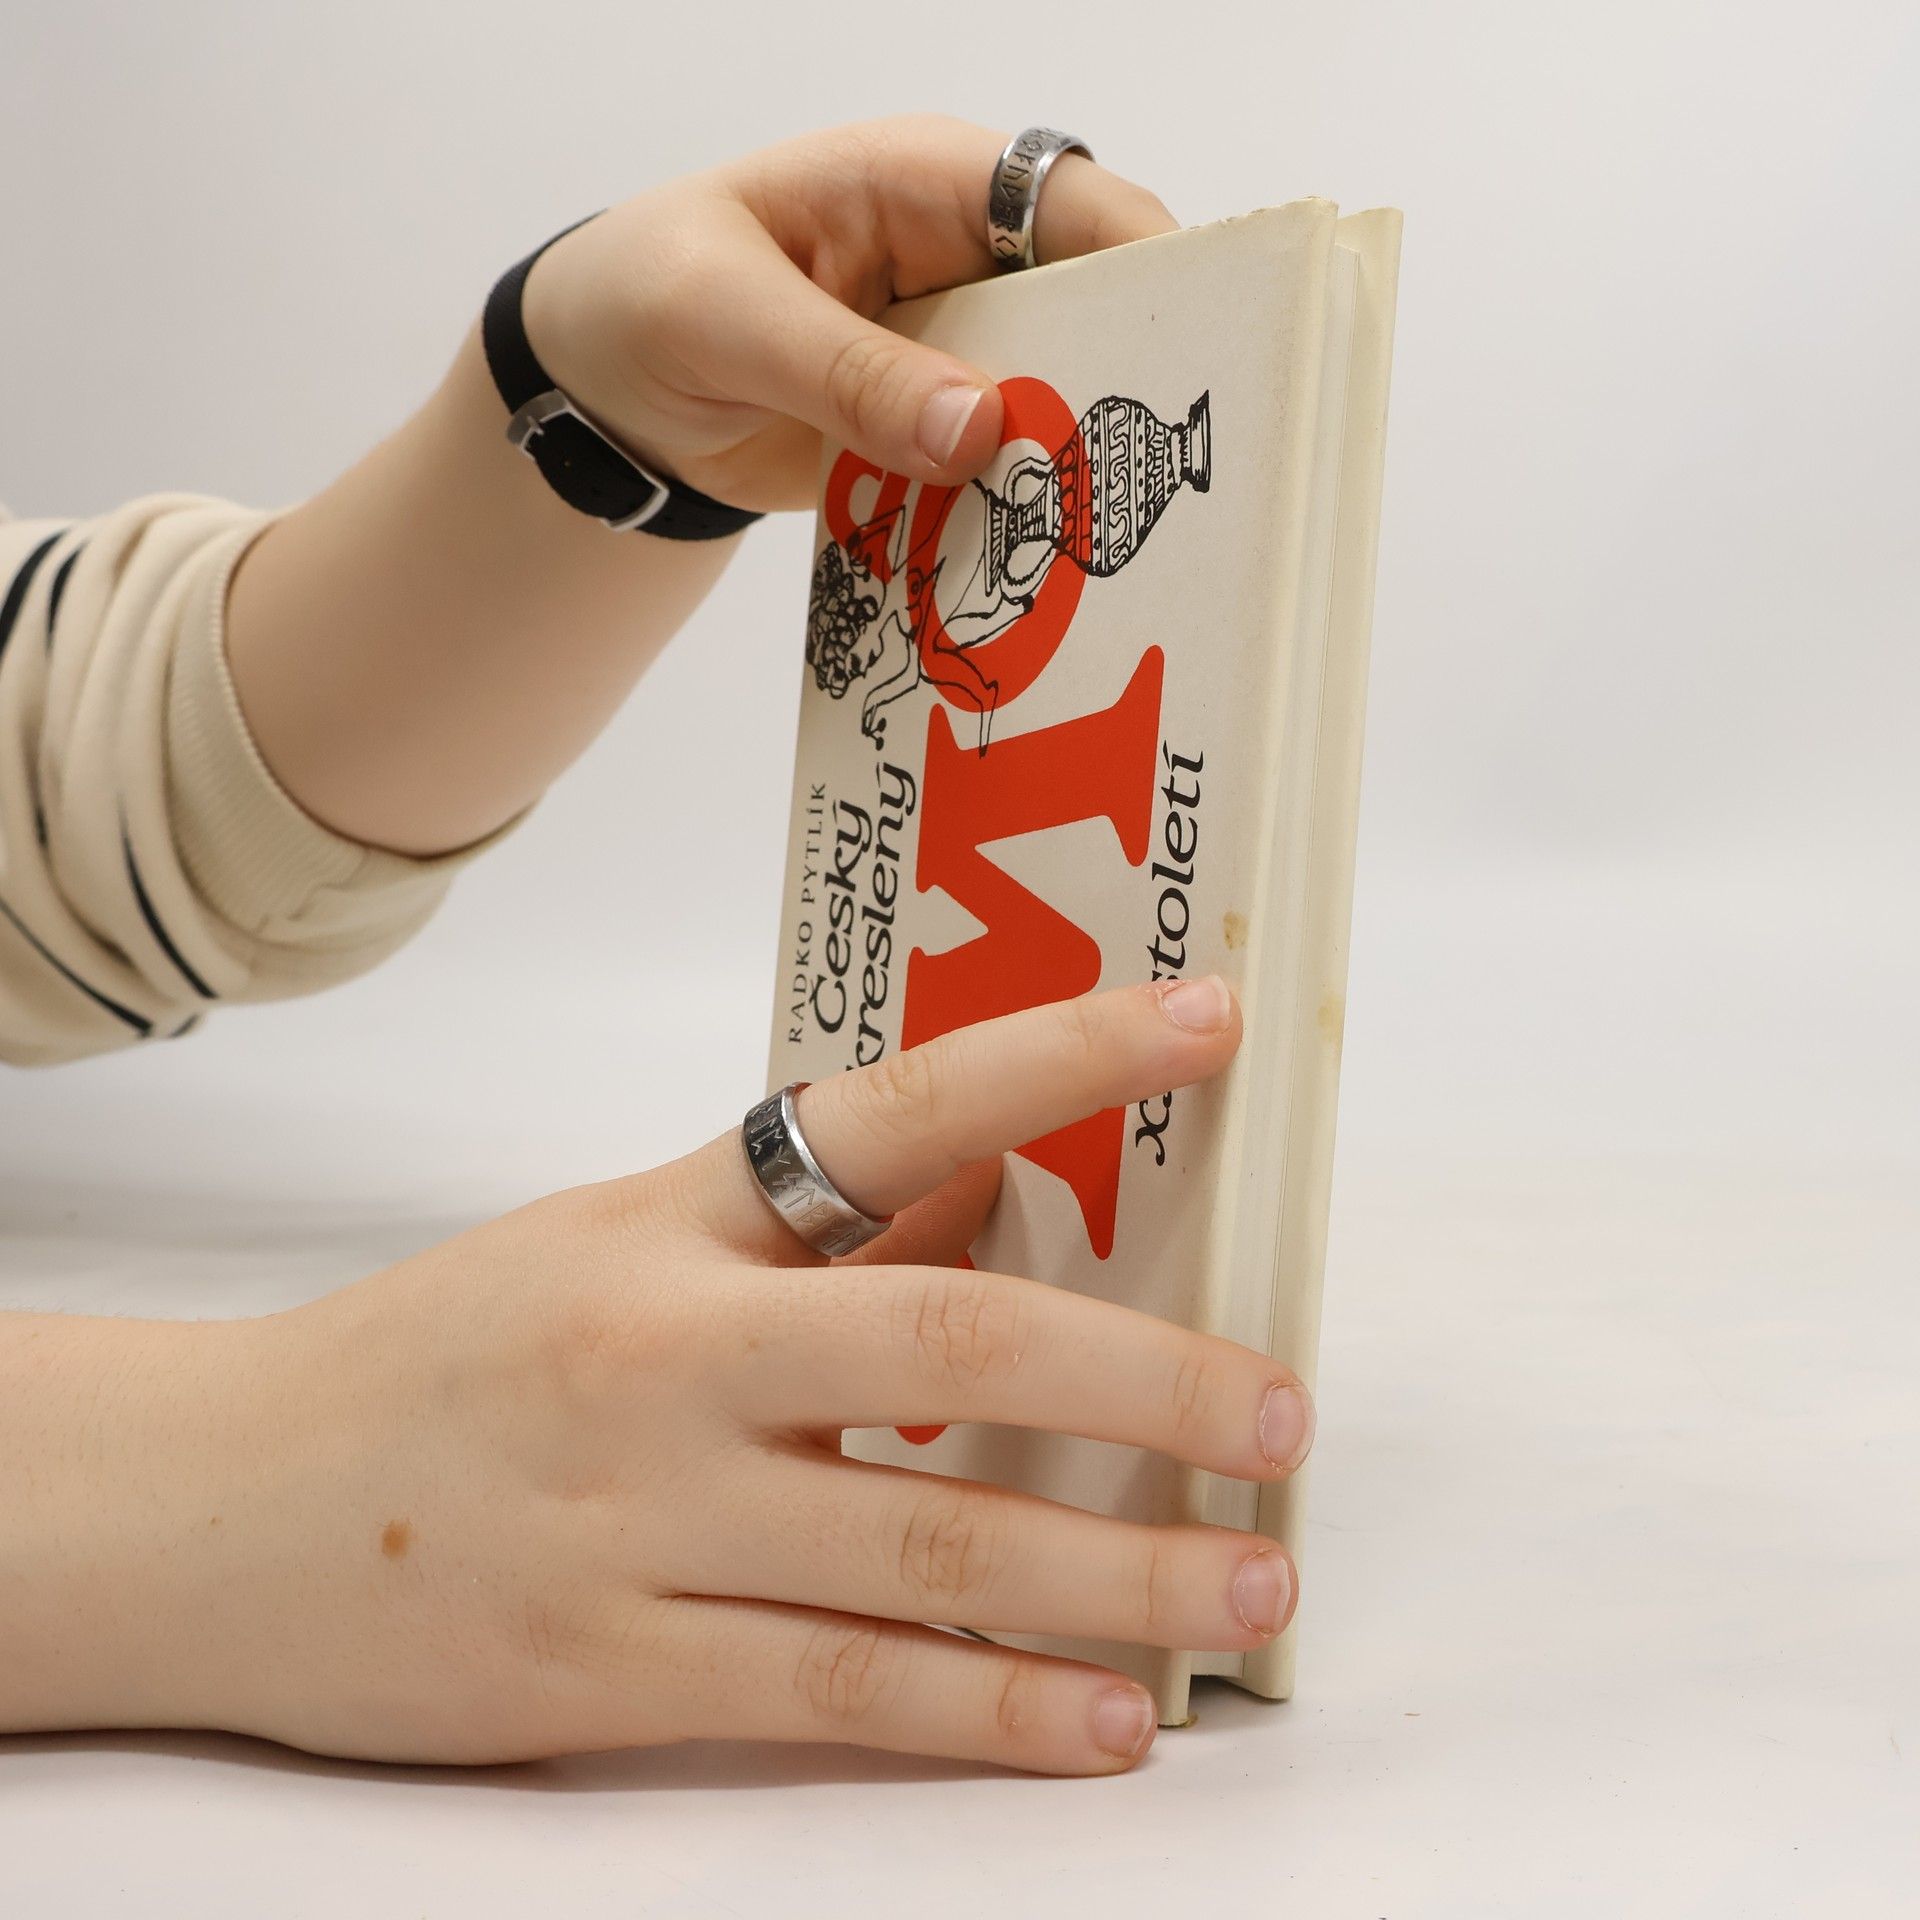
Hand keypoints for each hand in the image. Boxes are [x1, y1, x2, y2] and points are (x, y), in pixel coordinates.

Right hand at [94, 980, 1308, 1774]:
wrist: (215, 1509)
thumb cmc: (436, 1353)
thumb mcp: (611, 1241)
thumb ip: (799, 1229)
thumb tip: (996, 1189)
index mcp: (670, 1218)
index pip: (896, 1107)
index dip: (1063, 1052)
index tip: (1210, 1014)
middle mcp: (668, 1353)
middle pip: (953, 1336)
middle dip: (1148, 1375)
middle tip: (1284, 1414)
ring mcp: (643, 1519)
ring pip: (925, 1537)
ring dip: (1115, 1568)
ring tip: (1250, 1583)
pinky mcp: (613, 1670)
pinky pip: (842, 1688)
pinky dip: (992, 1707)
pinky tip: (1108, 1721)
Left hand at [522, 116, 1178, 510]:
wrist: (607, 388)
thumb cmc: (649, 297)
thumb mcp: (726, 323)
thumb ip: (847, 373)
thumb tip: (978, 431)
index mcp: (929, 187)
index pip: (1075, 209)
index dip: (1156, 273)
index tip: (1200, 363)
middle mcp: (967, 265)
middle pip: (1096, 316)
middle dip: (1128, 396)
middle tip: (1158, 493)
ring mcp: (959, 356)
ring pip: (1059, 407)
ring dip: (1072, 477)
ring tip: (1109, 554)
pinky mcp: (938, 434)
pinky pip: (1002, 477)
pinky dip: (1014, 525)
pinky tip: (1032, 581)